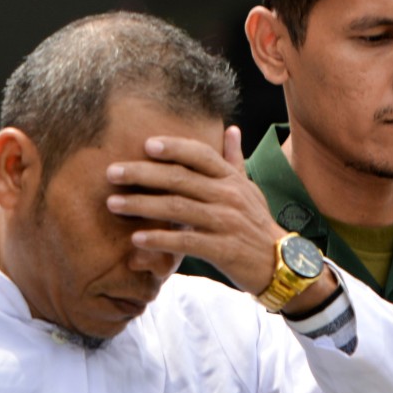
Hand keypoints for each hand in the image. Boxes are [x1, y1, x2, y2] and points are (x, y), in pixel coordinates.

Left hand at [105, 125, 284, 294]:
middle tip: (111, 173)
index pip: (199, 154)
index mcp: (230, 179)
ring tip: (113, 204)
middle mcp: (228, 196)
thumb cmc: (255, 223)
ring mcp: (226, 222)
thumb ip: (233, 160)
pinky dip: (160, 239)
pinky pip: (186, 242)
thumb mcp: (248, 189)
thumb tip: (231, 129)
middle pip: (180, 179)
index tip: (145, 144)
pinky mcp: (223, 249)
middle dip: (142, 174)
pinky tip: (136, 239)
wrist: (280, 264)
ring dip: (142, 205)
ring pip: (178, 208)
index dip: (173, 147)